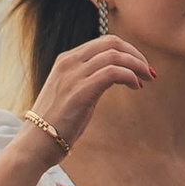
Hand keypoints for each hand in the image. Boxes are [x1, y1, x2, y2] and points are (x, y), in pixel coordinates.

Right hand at [31, 32, 154, 150]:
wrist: (35, 144)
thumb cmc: (57, 122)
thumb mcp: (72, 91)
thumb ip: (89, 78)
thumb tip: (117, 74)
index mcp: (66, 60)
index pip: (104, 42)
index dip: (127, 51)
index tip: (141, 66)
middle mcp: (69, 62)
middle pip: (111, 42)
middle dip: (135, 54)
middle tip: (148, 71)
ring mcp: (72, 76)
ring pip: (114, 55)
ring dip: (137, 65)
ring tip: (146, 79)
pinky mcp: (79, 92)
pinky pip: (112, 73)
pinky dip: (130, 76)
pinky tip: (136, 86)